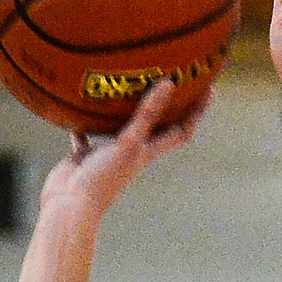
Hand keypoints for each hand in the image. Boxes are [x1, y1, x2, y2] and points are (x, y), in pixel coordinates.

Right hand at [38, 78, 211, 219]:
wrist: (71, 206)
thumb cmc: (104, 178)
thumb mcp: (129, 143)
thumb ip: (147, 114)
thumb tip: (169, 83)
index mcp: (148, 152)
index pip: (181, 130)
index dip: (197, 112)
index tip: (209, 88)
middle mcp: (132, 152)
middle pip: (156, 126)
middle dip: (167, 104)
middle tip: (173, 75)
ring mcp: (109, 154)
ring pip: (121, 127)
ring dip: (126, 109)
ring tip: (128, 83)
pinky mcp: (85, 156)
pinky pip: (87, 134)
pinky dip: (85, 120)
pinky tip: (79, 102)